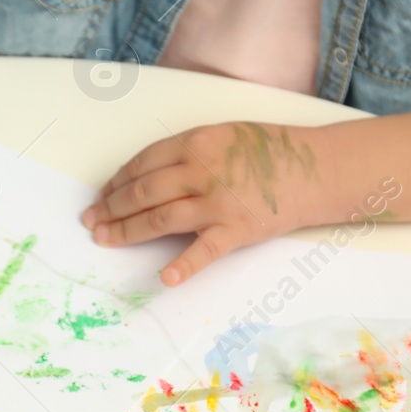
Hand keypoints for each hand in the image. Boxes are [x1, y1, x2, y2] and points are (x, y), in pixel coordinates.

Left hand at [82, 122, 320, 284]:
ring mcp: (217, 201)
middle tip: (92, 221)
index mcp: (195, 142)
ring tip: (106, 240)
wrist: (318, 168)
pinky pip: (204, 250)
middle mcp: (200, 170)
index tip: (102, 195)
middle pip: (142, 192)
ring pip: (159, 218)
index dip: (117, 182)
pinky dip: (183, 265)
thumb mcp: (223, 134)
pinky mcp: (236, 229)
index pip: (142, 164)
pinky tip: (163, 277)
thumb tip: (148, 173)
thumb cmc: (272, 150)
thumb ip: (187, 151)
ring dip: (126, 231)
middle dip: (111, 208)